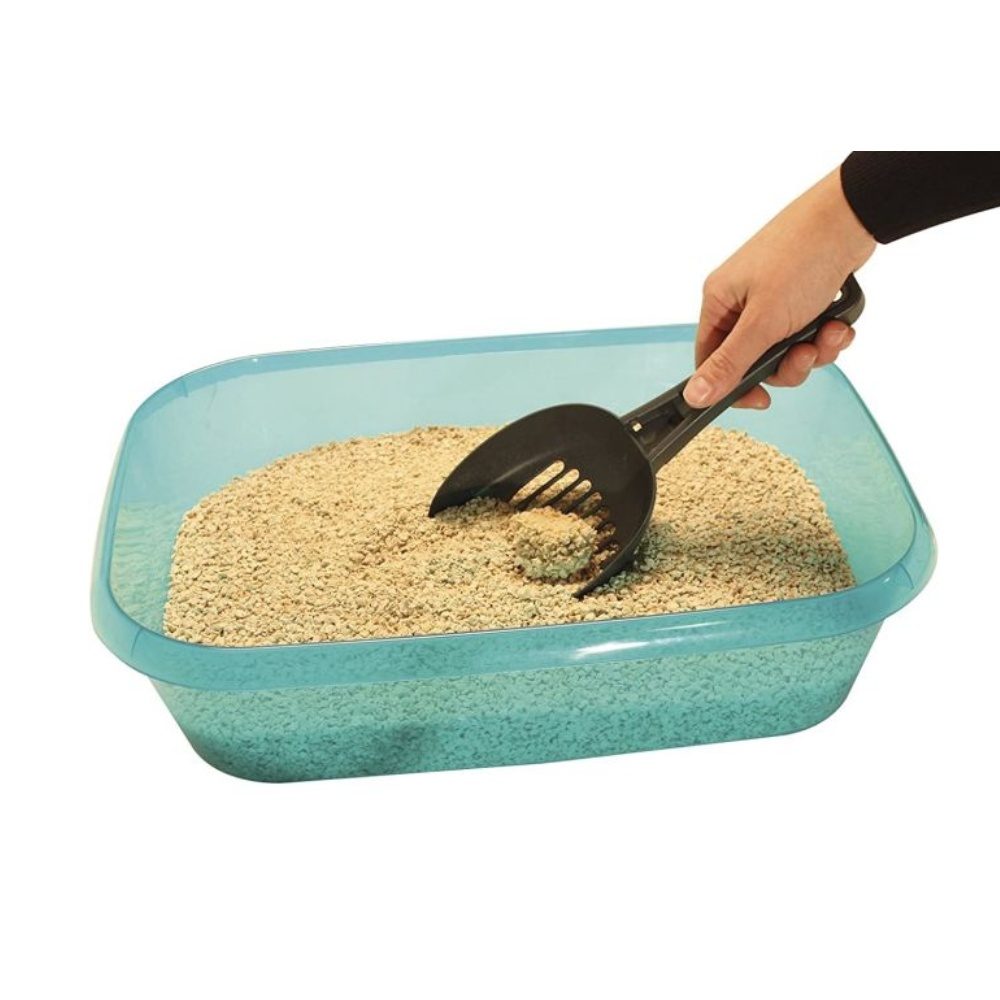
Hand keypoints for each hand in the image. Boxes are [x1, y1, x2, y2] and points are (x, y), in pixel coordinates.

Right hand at [684, 167, 876, 409]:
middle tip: (804, 354)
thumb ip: (729, 364)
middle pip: (753, 360)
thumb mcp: (763, 322)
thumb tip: (694, 395)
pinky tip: (839, 322)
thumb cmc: (802, 255)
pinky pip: (807, 333)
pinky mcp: (801, 295)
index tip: (761, 399)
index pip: (711, 360)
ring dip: (812, 350)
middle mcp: (741, 300)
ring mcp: (772, 297)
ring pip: (785, 350)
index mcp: (720, 302)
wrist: (853, 217)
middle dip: (787, 365)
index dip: (734, 385)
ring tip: (829, 332)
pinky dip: (826, 334)